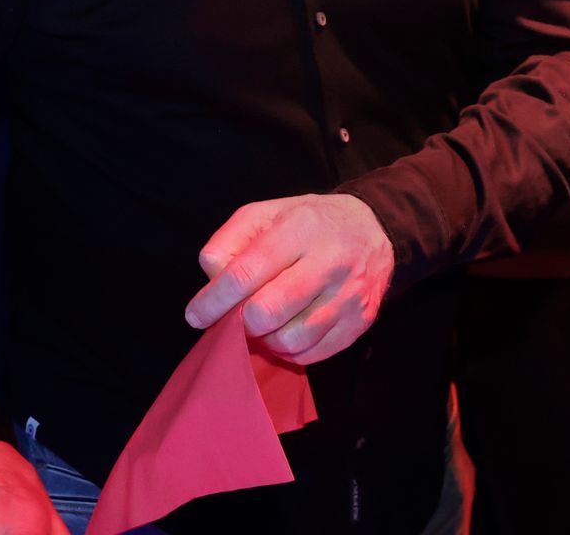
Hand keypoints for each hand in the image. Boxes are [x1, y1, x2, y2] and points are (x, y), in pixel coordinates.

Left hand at [185, 194, 394, 364]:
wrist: (374, 229)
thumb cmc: (308, 223)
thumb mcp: (265, 214)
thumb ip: (230, 241)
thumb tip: (212, 280)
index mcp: (299, 229)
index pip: (245, 273)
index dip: (214, 301)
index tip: (195, 316)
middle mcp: (329, 262)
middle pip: (267, 312)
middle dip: (242, 322)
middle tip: (239, 317)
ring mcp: (348, 295)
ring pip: (290, 340)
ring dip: (267, 339)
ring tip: (265, 324)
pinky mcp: (360, 322)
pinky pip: (312, 355)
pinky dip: (290, 351)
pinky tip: (288, 330)